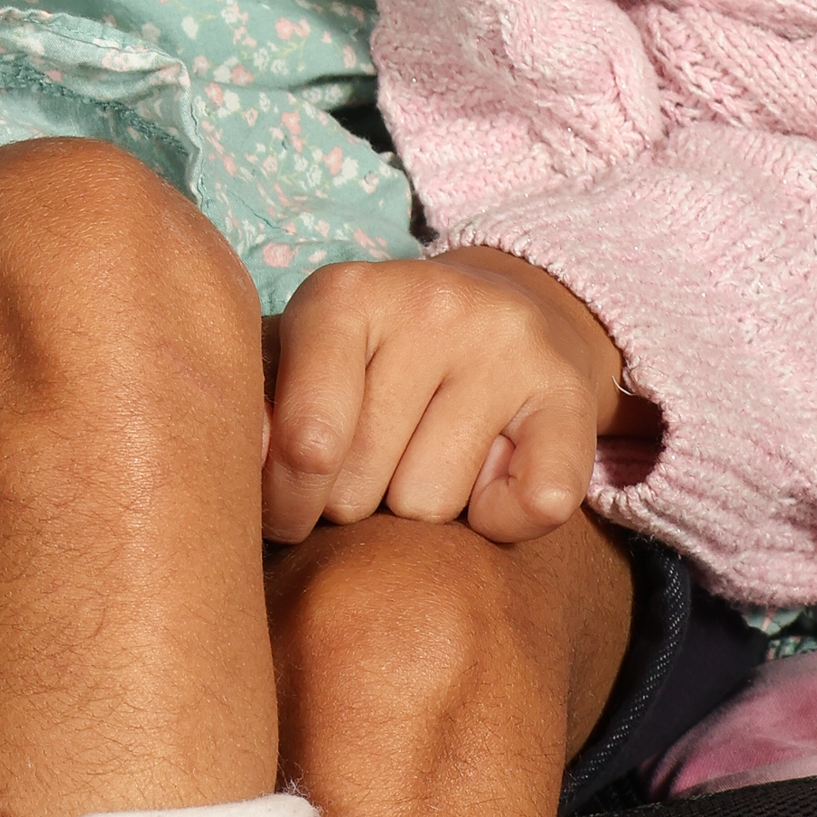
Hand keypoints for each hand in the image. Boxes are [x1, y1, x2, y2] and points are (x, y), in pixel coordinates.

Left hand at [260, 247, 650, 546]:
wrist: (508, 311)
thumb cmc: (378, 362)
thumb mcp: (306, 364)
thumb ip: (264, 414)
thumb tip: (247, 466)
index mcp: (343, 295)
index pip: (306, 440)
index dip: (285, 499)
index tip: (289, 510)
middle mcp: (429, 305)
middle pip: (361, 486)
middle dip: (354, 504)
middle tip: (372, 466)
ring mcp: (506, 345)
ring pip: (432, 506)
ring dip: (422, 509)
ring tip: (429, 455)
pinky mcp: (569, 393)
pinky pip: (530, 507)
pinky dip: (503, 521)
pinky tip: (492, 477)